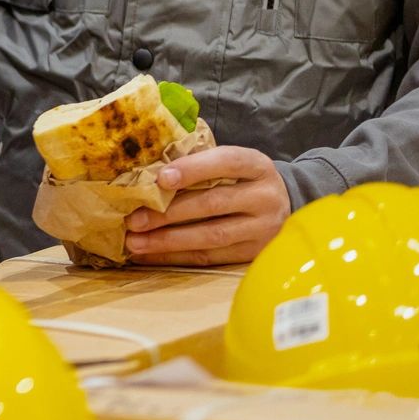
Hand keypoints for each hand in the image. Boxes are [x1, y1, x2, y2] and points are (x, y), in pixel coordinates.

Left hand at [125, 145, 290, 265]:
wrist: (284, 205)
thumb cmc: (241, 179)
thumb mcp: (231, 163)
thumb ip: (199, 162)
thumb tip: (146, 169)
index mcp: (256, 165)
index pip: (226, 162)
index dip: (193, 169)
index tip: (160, 178)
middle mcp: (264, 197)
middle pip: (214, 204)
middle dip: (169, 213)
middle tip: (134, 219)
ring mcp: (262, 229)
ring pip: (212, 235)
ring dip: (168, 241)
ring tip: (135, 242)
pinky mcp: (254, 254)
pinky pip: (212, 258)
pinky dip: (177, 257)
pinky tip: (151, 255)